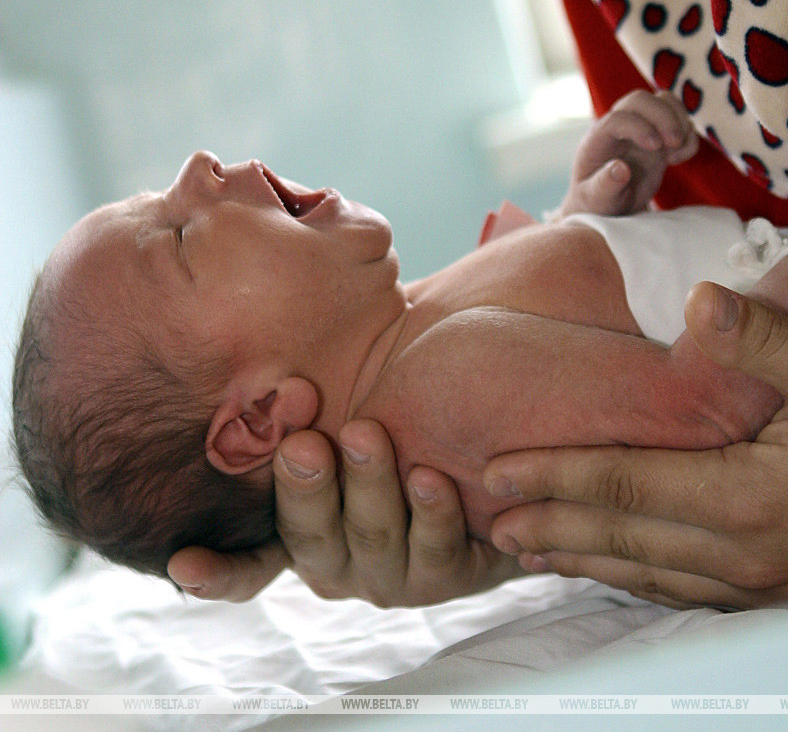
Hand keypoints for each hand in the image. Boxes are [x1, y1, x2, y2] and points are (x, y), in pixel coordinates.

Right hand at [168, 421, 517, 605]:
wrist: (480, 440)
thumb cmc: (391, 409)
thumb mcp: (337, 407)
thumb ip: (292, 400)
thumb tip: (244, 336)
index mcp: (296, 530)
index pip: (243, 564)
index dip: (213, 571)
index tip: (181, 561)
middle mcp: (335, 564)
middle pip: (309, 535)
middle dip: (305, 486)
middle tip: (304, 443)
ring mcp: (389, 576)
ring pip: (372, 537)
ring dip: (368, 486)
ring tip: (368, 433)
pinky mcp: (447, 576)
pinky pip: (436, 550)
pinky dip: (431, 513)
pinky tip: (430, 477)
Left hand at [483, 284, 787, 608]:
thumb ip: (764, 338)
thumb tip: (700, 301)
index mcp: (744, 500)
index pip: (623, 486)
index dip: (555, 474)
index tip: (497, 468)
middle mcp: (741, 554)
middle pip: (621, 539)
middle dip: (548, 527)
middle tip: (485, 519)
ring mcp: (758, 582)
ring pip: (645, 574)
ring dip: (581, 559)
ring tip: (527, 551)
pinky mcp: (772, 589)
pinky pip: (681, 591)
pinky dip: (631, 578)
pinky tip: (611, 568)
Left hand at [560, 90, 696, 216]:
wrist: (610, 205)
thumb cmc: (598, 203)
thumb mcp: (597, 201)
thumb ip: (604, 186)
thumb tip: (620, 169)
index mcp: (597, 139)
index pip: (618, 118)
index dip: (638, 127)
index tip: (655, 147)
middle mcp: (618, 127)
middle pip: (640, 100)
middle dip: (662, 115)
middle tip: (674, 143)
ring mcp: (640, 128)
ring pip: (662, 101)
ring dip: (679, 120)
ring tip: (677, 150)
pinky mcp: (659, 136)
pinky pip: (678, 119)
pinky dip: (688, 134)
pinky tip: (679, 158)